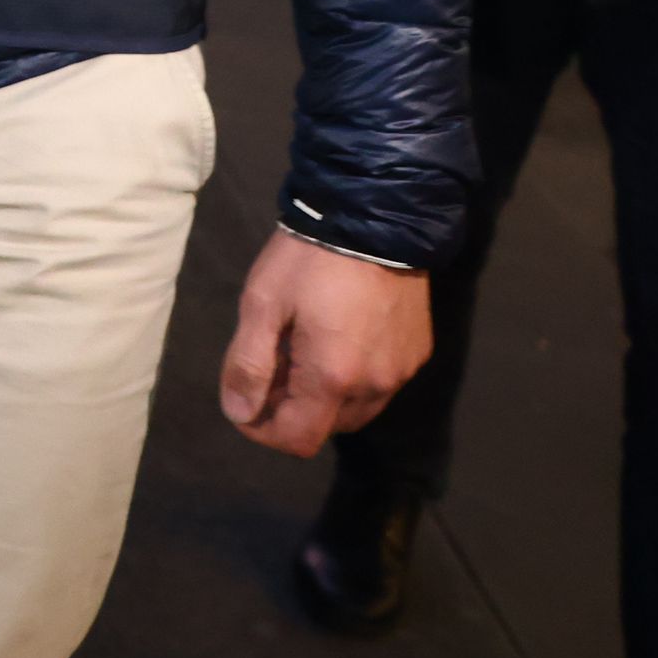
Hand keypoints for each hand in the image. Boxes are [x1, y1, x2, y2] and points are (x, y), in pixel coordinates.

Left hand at [220, 231, 430, 454]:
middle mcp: (375, 385)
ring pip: (357, 410)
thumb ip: (248, 364)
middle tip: (270, 367)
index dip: (264, 432)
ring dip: (324, 397)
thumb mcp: (262, 304)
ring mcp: (402, 371)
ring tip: (300, 351)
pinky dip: (353, 379)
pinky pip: (380, 385)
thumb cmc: (307, 260)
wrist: (375, 217)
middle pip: (328, 428)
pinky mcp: (418, 353)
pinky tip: (336, 340)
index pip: (298, 439)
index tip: (244, 404)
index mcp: (333, 378)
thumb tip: (239, 412)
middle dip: (292, 411)